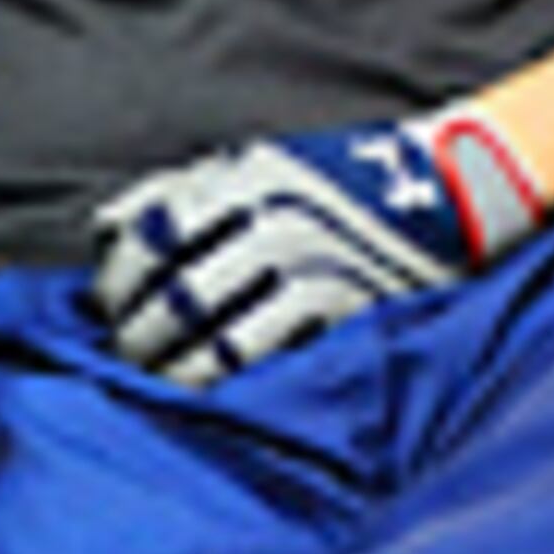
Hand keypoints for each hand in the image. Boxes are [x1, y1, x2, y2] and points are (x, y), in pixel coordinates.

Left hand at [89, 110, 542, 384]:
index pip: (149, 240)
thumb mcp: (258, 163)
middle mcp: (275, 225)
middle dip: (140, 336)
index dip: (117, 282)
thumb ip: (181, 190)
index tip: (109, 306)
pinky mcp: (348, 316)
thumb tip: (106, 231)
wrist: (447, 189)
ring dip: (177, 372)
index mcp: (245, 181)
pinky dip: (232, 384)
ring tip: (164, 379)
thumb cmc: (336, 181)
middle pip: (176, 299)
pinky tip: (215, 391)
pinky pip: (272, 364)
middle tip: (130, 354)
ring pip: (217, 344)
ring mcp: (315, 275)